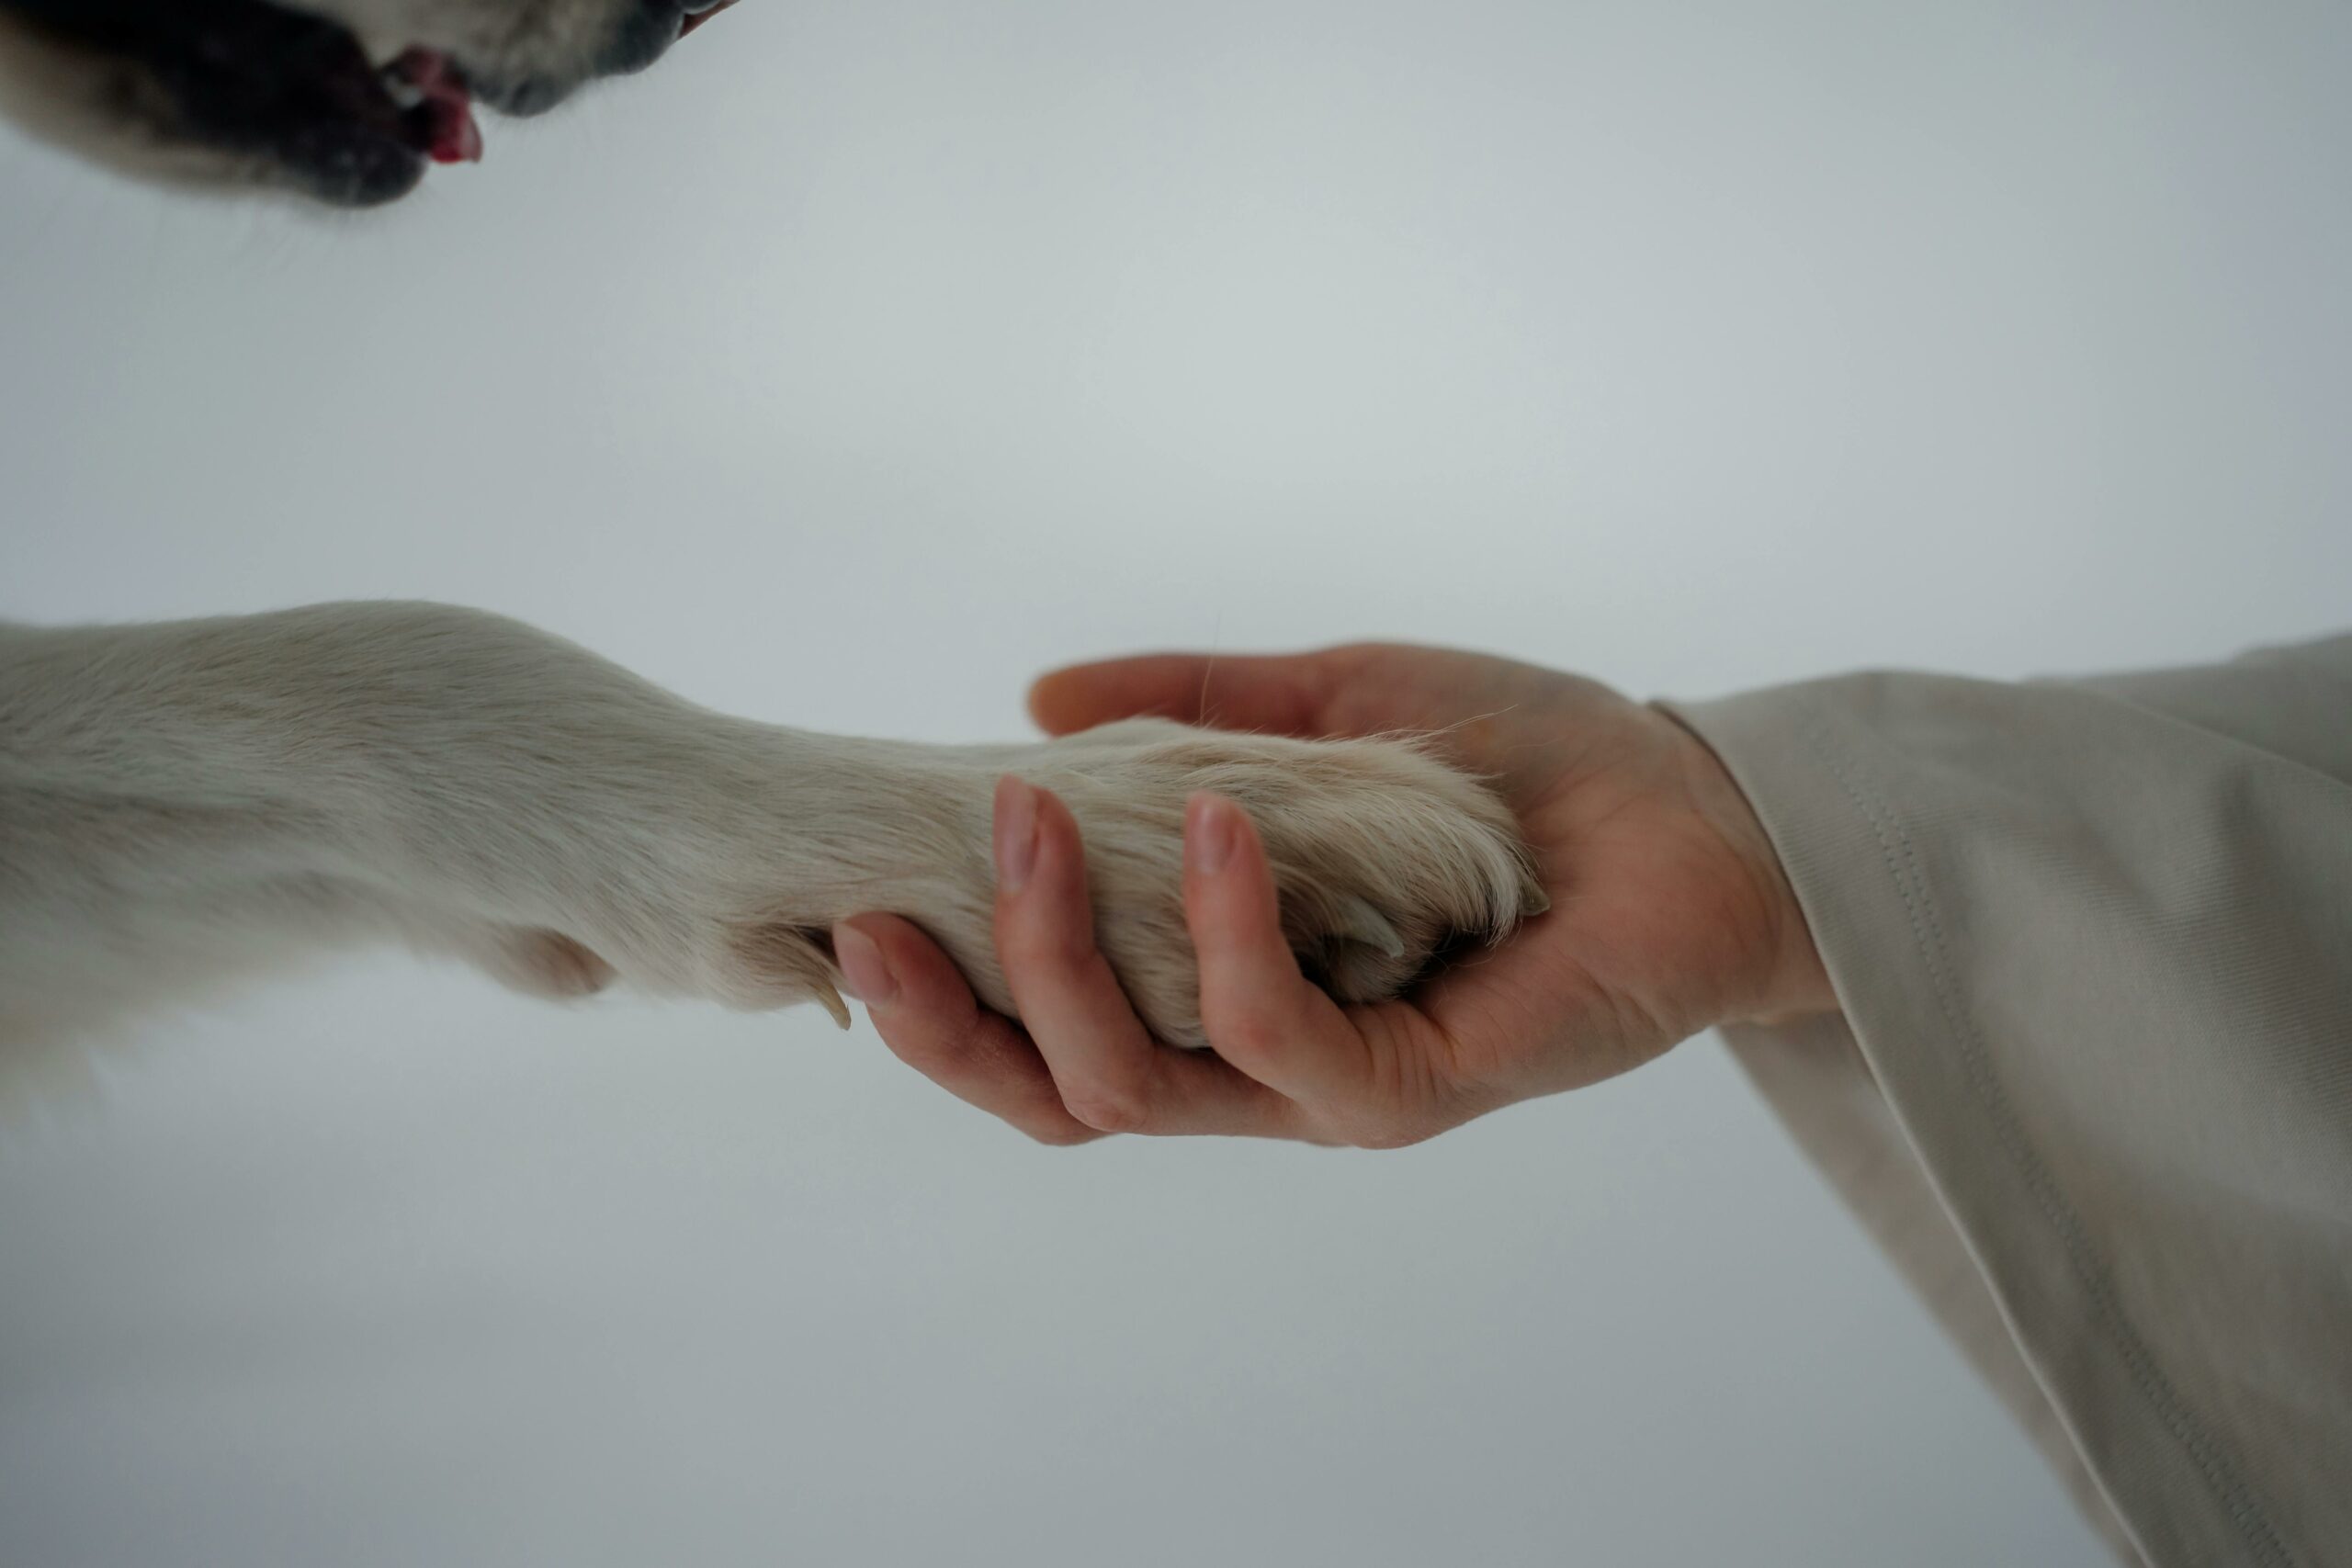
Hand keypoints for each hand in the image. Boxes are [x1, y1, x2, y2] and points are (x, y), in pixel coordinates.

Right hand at [831, 644, 1832, 1146]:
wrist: (1699, 806)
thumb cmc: (1523, 764)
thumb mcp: (1325, 707)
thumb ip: (1186, 712)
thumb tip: (1030, 702)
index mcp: (1219, 988)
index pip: (1045, 1031)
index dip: (938, 996)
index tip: (854, 898)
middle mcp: (1260, 1060)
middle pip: (1058, 1098)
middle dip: (948, 1019)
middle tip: (877, 909)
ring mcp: (1333, 1086)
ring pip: (1137, 1091)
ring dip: (1055, 961)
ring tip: (1026, 821)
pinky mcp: (1418, 1085)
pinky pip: (1281, 1039)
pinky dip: (1225, 934)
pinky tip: (1215, 819)